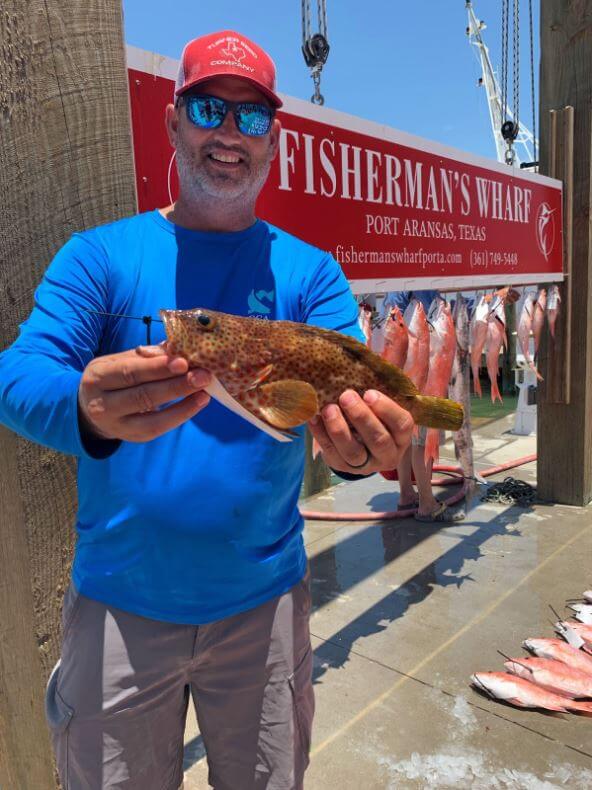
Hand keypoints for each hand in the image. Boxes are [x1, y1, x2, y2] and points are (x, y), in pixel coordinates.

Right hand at [78, 344, 210, 442]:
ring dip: (183, 404)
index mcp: (98, 377)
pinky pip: (159, 428)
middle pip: (142, 396)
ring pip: (152, 417)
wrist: (91, 409)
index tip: (183, 361)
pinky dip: (181, 415)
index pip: (129, 372)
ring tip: (205, 391)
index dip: (156, 368)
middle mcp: (102, 404)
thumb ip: (146, 356)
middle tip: (203, 375)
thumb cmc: (112, 378)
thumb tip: (178, 345)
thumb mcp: (120, 361)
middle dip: (176, 385)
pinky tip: (198, 402)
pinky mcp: (132, 437)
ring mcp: (117, 425)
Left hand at [307, 389, 412, 474]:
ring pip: (353, 452)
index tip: (369, 393)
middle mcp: (387, 454)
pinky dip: (321, 434)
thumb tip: (387, 347)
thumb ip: (381, 387)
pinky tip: (314, 418)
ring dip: (339, 429)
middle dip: (361, 417)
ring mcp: (364, 465)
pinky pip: (331, 453)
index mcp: (401, 436)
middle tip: (346, 396)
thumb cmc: (373, 414)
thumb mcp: (382, 403)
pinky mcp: (342, 467)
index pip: (402, 424)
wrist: (358, 442)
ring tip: (328, 408)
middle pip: (378, 440)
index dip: (387, 409)